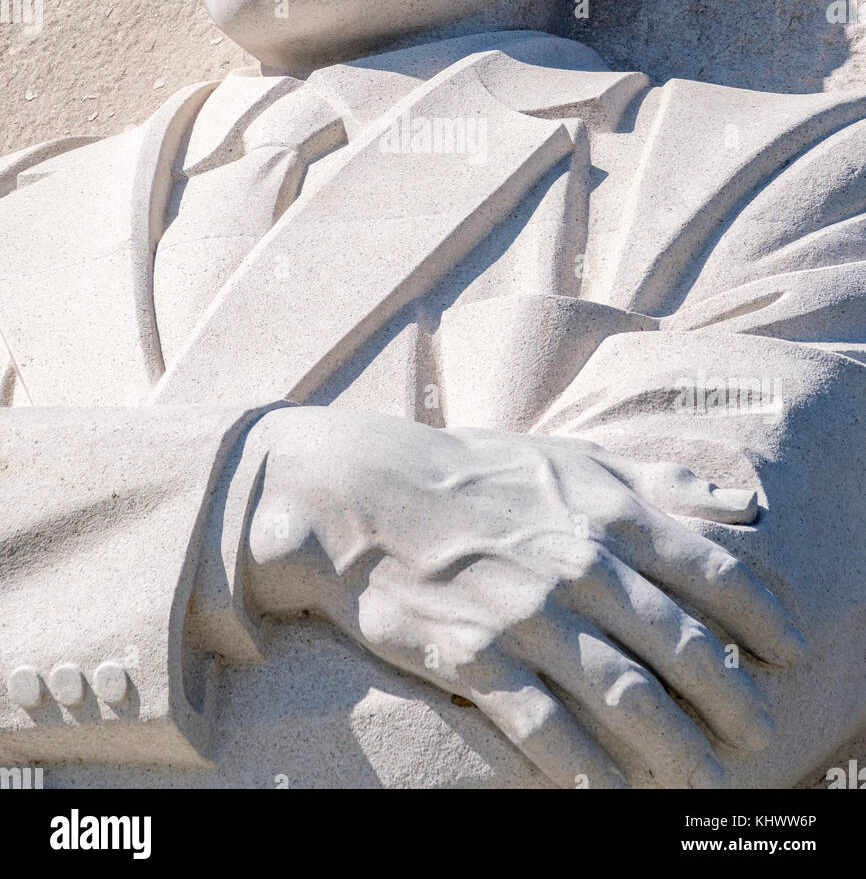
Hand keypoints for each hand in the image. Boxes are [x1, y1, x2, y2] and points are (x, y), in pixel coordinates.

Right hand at [245, 408, 802, 788]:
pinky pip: (545, 729)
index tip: (789, 651)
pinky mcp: (478, 658)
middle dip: (729, 698)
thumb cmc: (480, 474)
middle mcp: (580, 565)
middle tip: (757, 734)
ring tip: (701, 779)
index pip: (712, 575)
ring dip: (673, 748)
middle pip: (680, 648)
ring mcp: (529, 615)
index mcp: (609, 512)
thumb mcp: (574, 457)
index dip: (761, 619)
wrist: (369, 496)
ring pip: (625, 698)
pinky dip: (585, 768)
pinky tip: (611, 792)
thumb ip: (661, 479)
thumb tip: (742, 506)